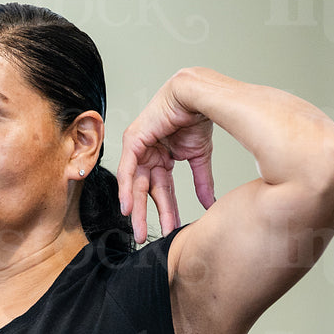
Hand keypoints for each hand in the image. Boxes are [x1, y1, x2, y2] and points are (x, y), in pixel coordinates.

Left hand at [116, 72, 217, 243]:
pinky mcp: (133, 140)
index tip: (171, 230)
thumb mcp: (199, 157)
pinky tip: (128, 208)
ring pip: (134, 184)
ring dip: (136, 209)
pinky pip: (126, 170)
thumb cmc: (197, 118)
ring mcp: (139, 148)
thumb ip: (201, 181)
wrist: (198, 96)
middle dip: (146, 216)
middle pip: (145, 191)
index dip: (167, 211)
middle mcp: (148, 155)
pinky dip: (125, 189)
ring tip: (138, 229)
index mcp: (162, 158)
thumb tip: (208, 204)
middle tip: (145, 237)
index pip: (163, 190)